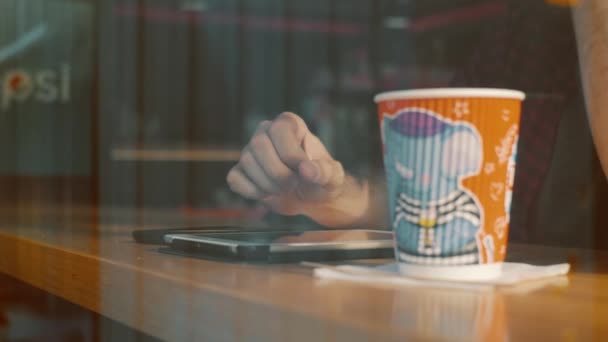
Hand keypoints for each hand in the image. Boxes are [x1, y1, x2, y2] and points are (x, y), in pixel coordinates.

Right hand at [227, 112, 349, 217]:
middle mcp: (266, 132)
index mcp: (290, 124)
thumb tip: (306, 169)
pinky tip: (267, 193)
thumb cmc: (322, 182)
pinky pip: (235, 178)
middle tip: (293, 185)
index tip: (303, 171)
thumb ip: (325, 172)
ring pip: (246, 161)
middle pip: (259, 145)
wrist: (310, 199)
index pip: (279, 130)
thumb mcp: (333, 178)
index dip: (290, 154)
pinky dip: (252, 191)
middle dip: (278, 172)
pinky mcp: (240, 171)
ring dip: (268, 184)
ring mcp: (250, 151)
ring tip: (284, 189)